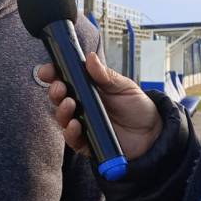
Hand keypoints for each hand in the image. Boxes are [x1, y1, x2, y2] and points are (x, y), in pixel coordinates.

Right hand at [38, 52, 162, 160]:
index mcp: (88, 88)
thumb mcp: (124, 87)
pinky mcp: (87, 143)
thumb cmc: (137, 107)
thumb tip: (90, 58)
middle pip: (60, 98)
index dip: (54, 74)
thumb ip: (106, 75)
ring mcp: (83, 124)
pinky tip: (75, 125)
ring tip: (69, 104)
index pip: (65, 79)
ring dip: (62, 110)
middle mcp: (81, 105)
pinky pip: (73, 138)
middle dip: (55, 91)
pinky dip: (71, 132)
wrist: (152, 134)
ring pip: (63, 117)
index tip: (48, 70)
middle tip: (60, 87)